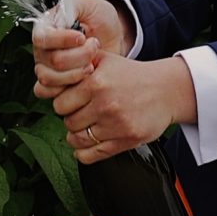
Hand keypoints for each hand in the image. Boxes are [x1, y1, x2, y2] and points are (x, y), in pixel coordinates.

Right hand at [32, 0, 133, 100]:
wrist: (113, 38)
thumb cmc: (99, 19)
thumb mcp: (89, 4)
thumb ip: (73, 5)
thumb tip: (61, 18)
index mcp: (45, 28)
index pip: (42, 38)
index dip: (63, 40)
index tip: (82, 37)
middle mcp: (41, 49)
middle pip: (52, 61)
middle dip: (80, 56)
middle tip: (95, 46)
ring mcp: (47, 68)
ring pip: (50, 79)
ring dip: (77, 73)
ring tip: (93, 63)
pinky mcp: (56, 85)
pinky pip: (50, 93)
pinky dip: (70, 88)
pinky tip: (85, 77)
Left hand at [54, 54, 193, 164]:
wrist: (167, 90)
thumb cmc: (133, 75)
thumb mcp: (106, 60)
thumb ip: (78, 61)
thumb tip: (50, 72)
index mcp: (96, 83)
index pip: (60, 103)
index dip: (64, 103)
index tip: (72, 102)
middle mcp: (105, 104)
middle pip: (68, 122)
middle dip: (71, 118)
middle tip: (82, 113)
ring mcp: (116, 124)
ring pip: (77, 140)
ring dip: (78, 135)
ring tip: (87, 127)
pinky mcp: (126, 140)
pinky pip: (92, 155)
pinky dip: (84, 153)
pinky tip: (87, 144)